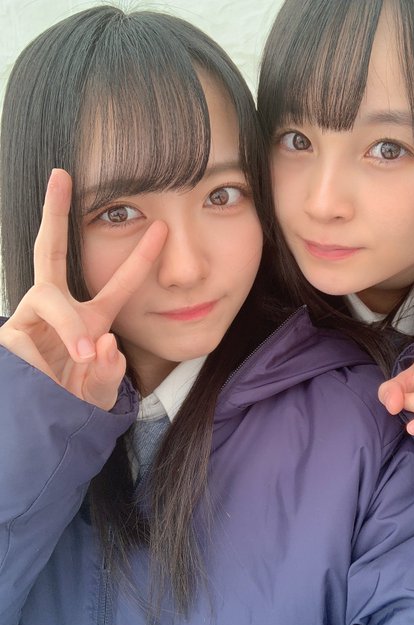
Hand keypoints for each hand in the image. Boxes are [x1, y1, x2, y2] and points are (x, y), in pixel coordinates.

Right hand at [0, 169, 167, 409]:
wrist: (40, 423)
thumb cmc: (71, 399)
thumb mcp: (99, 389)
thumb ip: (108, 372)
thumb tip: (101, 342)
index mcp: (90, 318)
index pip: (118, 283)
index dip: (140, 257)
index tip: (160, 227)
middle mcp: (59, 309)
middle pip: (51, 251)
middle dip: (54, 212)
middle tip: (60, 174)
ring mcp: (31, 317)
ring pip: (49, 299)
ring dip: (69, 325)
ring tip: (81, 354)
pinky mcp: (11, 334)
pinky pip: (32, 334)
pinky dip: (50, 353)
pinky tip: (53, 370)